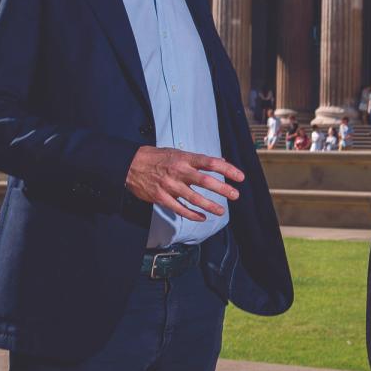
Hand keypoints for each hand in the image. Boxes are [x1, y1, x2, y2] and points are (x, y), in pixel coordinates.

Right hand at [125, 146, 243, 220]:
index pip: (210, 163)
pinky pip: (180, 209)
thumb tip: (221, 162)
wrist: (130, 165)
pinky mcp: (161, 198)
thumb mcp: (177, 153)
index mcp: (184, 158)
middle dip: (222, 189)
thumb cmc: (157, 157)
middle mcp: (178, 171)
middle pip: (205, 181)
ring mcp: (170, 186)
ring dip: (210, 206)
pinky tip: (202, 217)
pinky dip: (192, 214)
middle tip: (235, 195)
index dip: (227, 170)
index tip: (240, 177)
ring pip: (194, 198)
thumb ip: (198, 160)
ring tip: (222, 211)